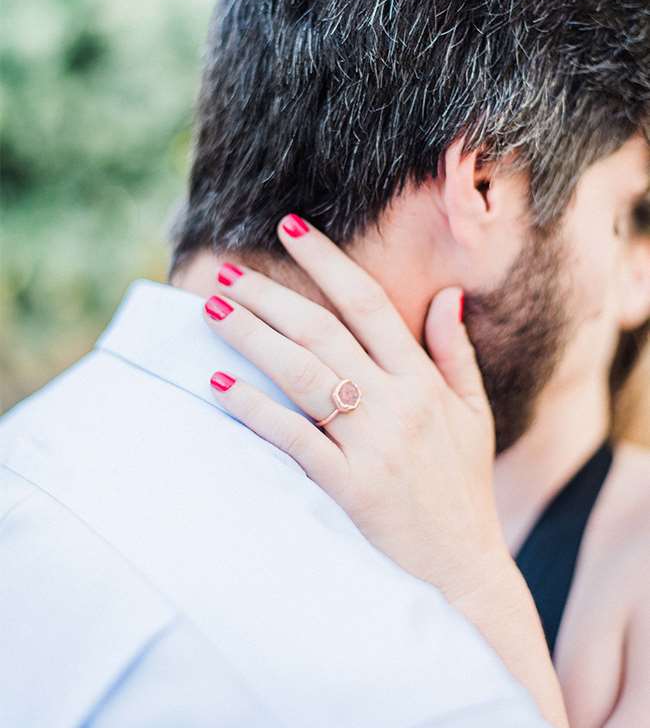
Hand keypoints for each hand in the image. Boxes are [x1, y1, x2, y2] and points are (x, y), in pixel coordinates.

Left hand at [202, 214, 505, 599]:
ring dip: (253, 338)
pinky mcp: (347, 486)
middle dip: (270, 296)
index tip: (291, 228)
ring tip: (211, 310)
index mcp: (422, 379)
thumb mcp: (473, 413)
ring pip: (302, 375)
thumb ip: (455, 352)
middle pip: (322, 332)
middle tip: (226, 271)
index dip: (327, 260)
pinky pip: (293, 439)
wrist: (465, 569)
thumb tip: (445, 296)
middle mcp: (395, 403)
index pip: (368, 303)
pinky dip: (255, 409)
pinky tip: (220, 384)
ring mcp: (370, 444)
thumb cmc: (463, 486)